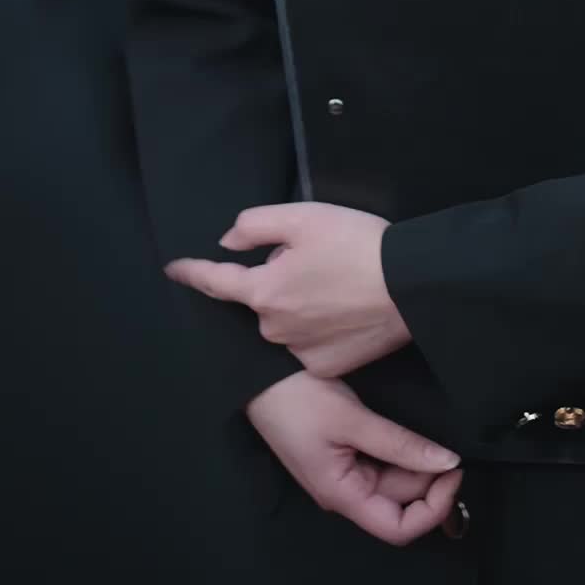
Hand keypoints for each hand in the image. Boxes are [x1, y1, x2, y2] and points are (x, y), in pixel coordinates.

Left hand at [166, 201, 410, 376]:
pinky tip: (349, 312)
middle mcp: (274, 329)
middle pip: (264, 299)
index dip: (193, 272)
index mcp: (264, 291)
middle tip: (319, 258)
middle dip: (279, 280)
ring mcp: (301, 353)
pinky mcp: (328, 368)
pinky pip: (312, 344)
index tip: (174, 269)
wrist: (411, 285)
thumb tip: (228, 243)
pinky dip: (322, 329)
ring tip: (340, 284)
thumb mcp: (304, 216)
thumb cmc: (357, 244)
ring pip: (288, 323)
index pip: (217, 282)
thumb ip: (256, 225)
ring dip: (301, 304)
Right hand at [246, 372, 461, 546]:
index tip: (454, 473)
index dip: (433, 509)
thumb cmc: (296, 399)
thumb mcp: (352, 419)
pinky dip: (401, 452)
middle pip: (399, 502)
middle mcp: (344, 492)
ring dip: (417, 465)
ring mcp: (343, 473)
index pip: (398, 528)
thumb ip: (401, 444)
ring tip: (435, 436)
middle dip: (429, 480)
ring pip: (392, 481)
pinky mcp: (342, 453)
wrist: (259, 374)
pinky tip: (413, 433)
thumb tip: (448, 462)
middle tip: (451, 447)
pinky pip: (380, 463)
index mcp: (342, 495)